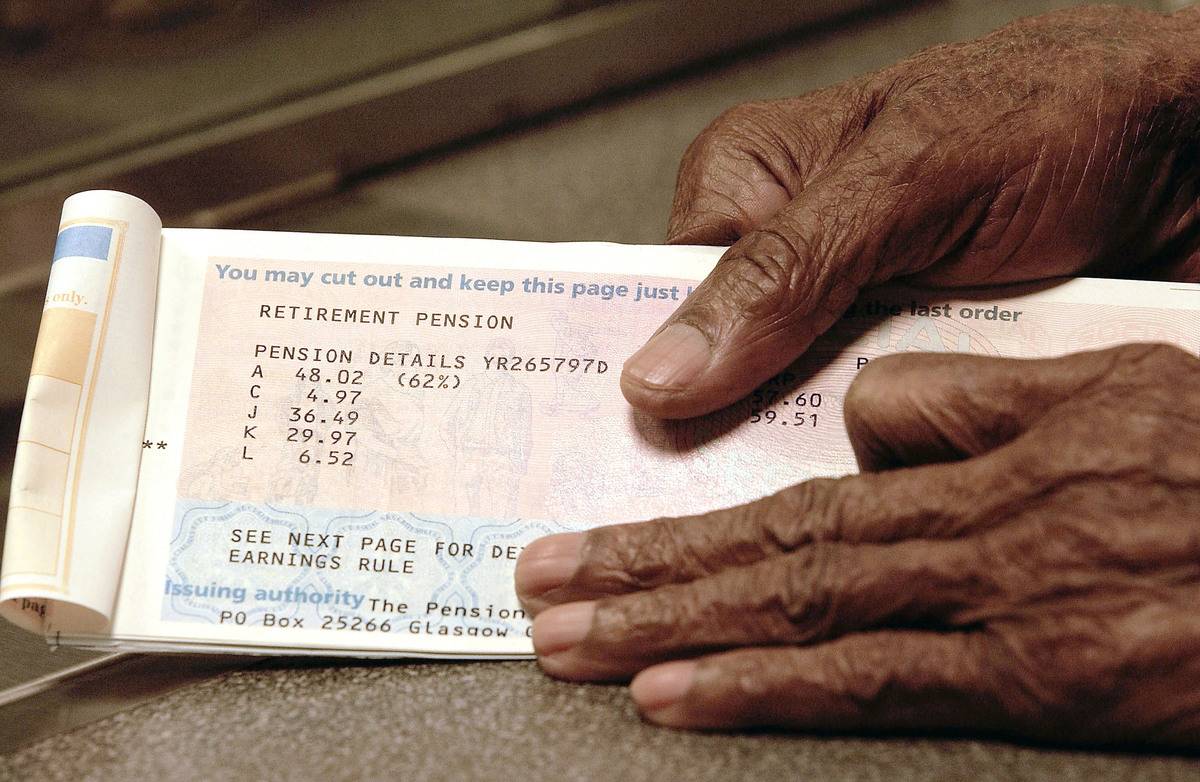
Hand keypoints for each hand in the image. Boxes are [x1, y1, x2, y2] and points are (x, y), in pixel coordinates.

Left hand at [516, 344, 1199, 747]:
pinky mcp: (1040, 680)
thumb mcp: (1110, 385)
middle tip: (538, 587)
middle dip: (638, 567)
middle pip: (770, 543)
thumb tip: (867, 418)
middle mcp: (969, 522)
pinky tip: (678, 696)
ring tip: (568, 643)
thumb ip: (976, 396)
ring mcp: (998, 603)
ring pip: (797, 606)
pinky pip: (874, 684)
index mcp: (983, 446)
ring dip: (667, 624)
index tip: (603, 534)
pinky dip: (762, 688)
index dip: (690, 512)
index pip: (799, 483)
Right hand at [620, 5, 1199, 418]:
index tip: (647, 436)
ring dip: (816, 443)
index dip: (654, 367)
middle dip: (734, 419)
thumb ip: (785, 269)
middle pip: (721, 364)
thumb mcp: (909, 178)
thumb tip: (664, 367)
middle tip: (743, 462)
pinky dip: (883, 453)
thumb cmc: (1063, 115)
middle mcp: (792, 251)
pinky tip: (895, 464)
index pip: (658, 292)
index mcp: (754, 182)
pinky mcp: (915, 361)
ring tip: (839, 458)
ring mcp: (854, 314)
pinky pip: (870, 426)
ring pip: (794, 408)